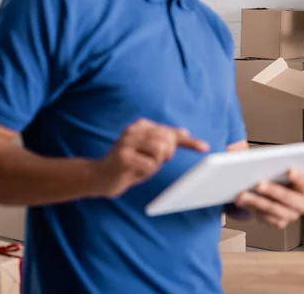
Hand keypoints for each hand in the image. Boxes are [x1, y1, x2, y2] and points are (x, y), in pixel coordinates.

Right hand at [95, 118, 209, 196]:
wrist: (98, 177)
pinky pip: (150, 165)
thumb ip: (164, 140)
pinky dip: (146, 172)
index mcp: (141, 126)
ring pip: (161, 152)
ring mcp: (127, 142)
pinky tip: (133, 171)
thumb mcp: (148, 150)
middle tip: (151, 162)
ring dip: (154, 164)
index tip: (205, 148)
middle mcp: (134, 129)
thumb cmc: (127, 164)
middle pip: (168, 142)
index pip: (171, 133)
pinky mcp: (124, 156)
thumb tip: (184, 131)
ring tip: (140, 166)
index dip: (190, 142)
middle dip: (166, 156)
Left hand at [234, 169, 303, 228]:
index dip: (299, 178)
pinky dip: (251, 208)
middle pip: (290, 200)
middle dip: (274, 191)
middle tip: (258, 184)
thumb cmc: (277, 175)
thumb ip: (282, 162)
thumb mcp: (280, 166)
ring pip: (274, 210)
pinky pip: (264, 218)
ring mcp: (290, 216)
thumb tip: (275, 157)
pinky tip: (241, 200)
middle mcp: (301, 205)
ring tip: (242, 193)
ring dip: (257, 201)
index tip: (289, 170)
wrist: (269, 192)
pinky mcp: (277, 223)